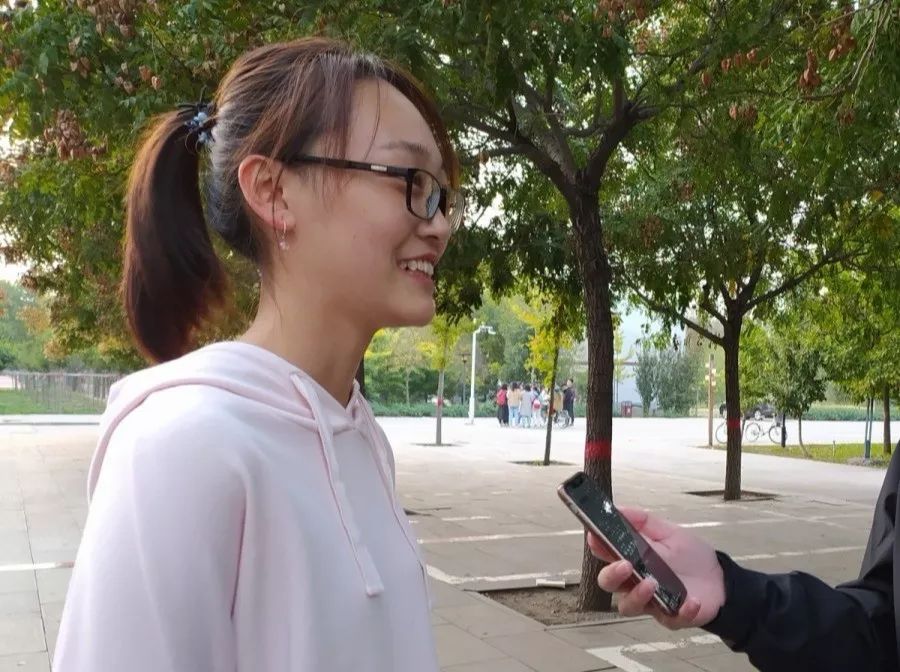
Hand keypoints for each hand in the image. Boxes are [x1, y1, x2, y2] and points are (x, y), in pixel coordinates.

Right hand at [589, 506, 724, 629]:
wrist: (720, 579)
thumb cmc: (690, 555)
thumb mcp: (668, 532)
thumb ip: (643, 521)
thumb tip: (618, 508)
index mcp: (631, 559)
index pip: (605, 553)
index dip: (597, 546)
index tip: (596, 538)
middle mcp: (634, 582)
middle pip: (609, 583)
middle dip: (612, 574)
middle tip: (625, 565)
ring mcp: (651, 602)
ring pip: (628, 606)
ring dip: (637, 595)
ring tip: (652, 582)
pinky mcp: (671, 617)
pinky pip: (669, 619)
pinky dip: (680, 611)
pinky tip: (691, 601)